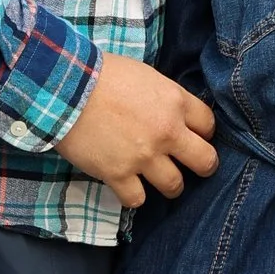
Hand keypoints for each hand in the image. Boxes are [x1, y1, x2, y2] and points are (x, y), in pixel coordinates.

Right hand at [60, 55, 219, 207]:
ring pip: (174, 186)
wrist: (67, 87)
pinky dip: (133, 195)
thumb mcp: (146, 76)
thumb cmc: (103, 74)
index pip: (208, 125)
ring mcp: (143, 156)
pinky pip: (137, 199)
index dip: (203, 133)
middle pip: (205, 161)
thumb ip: (165, 97)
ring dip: (170, 185)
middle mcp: (166, 132)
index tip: (194, 137)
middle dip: (203, 166)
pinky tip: (128, 187)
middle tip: (193, 167)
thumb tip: (172, 111)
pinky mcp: (118, 174)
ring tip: (159, 181)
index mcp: (175, 102)